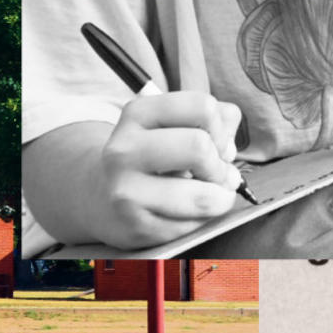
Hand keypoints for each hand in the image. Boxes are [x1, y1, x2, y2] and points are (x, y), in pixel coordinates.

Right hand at [89, 91, 243, 248]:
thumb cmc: (153, 159)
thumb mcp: (175, 125)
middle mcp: (124, 148)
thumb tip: (229, 147)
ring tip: (209, 194)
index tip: (214, 143)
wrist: (103, 197)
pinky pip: (193, 225)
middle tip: (214, 173)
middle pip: (199, 147)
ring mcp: (126, 189)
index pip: (203, 107)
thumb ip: (214, 120)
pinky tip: (187, 212)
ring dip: (219, 198)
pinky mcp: (135, 225)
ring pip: (203, 195)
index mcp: (137, 113)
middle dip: (219, 165)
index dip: (221, 129)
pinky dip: (202, 220)